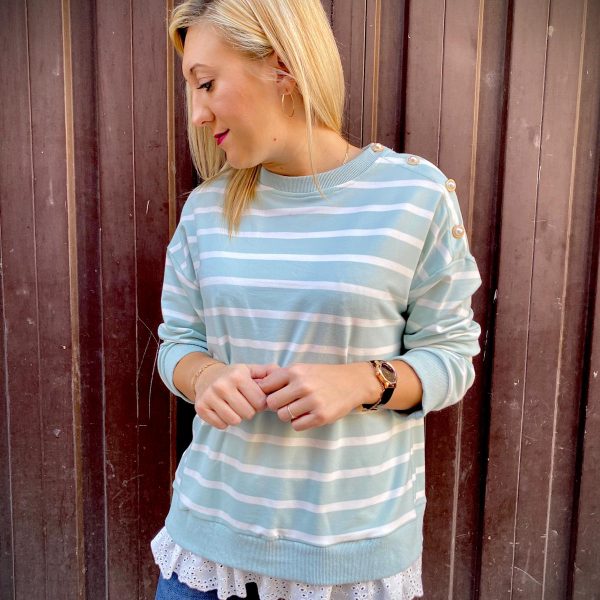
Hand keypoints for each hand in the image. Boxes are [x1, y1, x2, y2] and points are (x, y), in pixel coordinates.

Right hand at [194, 363, 271, 428]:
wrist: (206, 376)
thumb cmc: (234, 376)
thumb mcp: (251, 370)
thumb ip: (269, 371)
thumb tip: (283, 373)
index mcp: (238, 375)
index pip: (260, 402)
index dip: (260, 404)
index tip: (255, 399)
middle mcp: (222, 385)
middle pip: (248, 414)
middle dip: (249, 411)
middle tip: (244, 403)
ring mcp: (210, 396)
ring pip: (234, 421)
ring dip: (237, 417)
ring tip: (234, 407)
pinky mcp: (201, 407)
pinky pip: (221, 425)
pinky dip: (224, 421)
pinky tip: (223, 411)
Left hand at [257, 363, 378, 430]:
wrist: (353, 382)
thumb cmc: (323, 375)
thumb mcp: (302, 369)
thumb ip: (281, 377)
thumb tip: (255, 387)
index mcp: (295, 371)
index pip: (266, 386)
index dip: (267, 392)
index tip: (274, 394)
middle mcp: (302, 385)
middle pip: (271, 404)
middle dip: (277, 405)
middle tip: (287, 402)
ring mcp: (312, 401)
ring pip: (283, 416)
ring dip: (288, 414)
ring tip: (300, 407)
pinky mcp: (321, 416)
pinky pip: (296, 426)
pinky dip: (299, 422)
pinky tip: (308, 414)